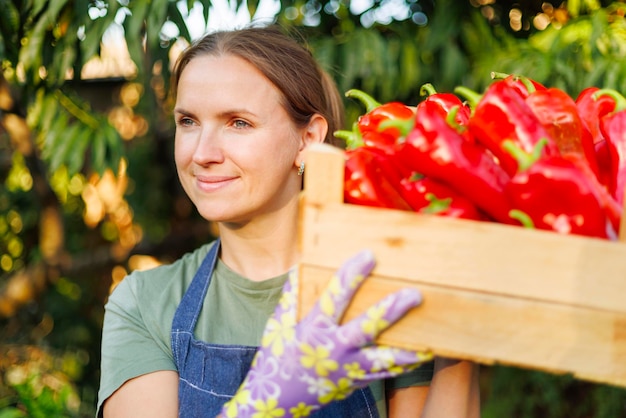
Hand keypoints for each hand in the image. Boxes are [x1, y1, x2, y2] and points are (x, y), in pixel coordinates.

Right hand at [220, 250, 432, 416]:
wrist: (275, 402)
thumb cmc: (275, 359)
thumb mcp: (277, 326)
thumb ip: (291, 297)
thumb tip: (301, 267)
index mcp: (313, 330)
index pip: (335, 297)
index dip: (352, 275)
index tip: (369, 256)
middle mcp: (333, 349)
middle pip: (368, 327)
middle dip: (392, 310)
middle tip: (414, 294)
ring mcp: (347, 369)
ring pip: (383, 358)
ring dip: (407, 349)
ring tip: (430, 341)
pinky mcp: (354, 382)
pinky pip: (383, 374)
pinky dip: (402, 366)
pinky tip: (421, 356)